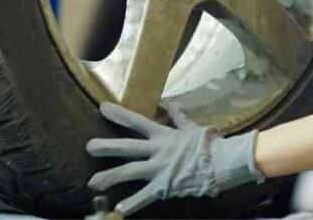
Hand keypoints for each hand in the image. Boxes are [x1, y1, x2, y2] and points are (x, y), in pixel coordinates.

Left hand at [86, 101, 265, 215]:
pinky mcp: (164, 186)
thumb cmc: (209, 143)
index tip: (102, 108)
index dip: (119, 115)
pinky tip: (119, 210)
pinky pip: (145, 196)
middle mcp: (158, 151)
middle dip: (106, 147)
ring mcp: (159, 169)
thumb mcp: (192, 127)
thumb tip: (170, 103)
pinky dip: (132, 204)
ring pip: (130, 172)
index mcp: (164, 135)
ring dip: (110, 177)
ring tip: (92, 183)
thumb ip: (178, 117)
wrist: (223, 161)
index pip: (137, 121)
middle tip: (88, 146)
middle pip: (127, 147)